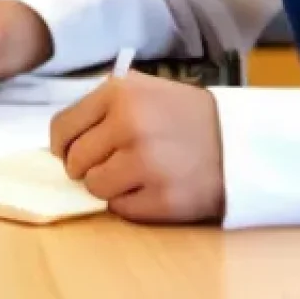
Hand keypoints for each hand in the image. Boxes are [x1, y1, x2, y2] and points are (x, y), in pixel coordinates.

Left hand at [50, 71, 225, 223]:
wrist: (236, 140)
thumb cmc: (183, 115)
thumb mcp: (143, 89)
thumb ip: (103, 104)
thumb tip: (63, 139)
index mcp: (119, 93)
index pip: (62, 129)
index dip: (63, 145)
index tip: (72, 151)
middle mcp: (128, 124)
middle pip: (75, 162)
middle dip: (88, 166)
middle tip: (113, 161)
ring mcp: (145, 163)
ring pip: (94, 187)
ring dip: (109, 185)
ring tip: (136, 172)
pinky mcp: (161, 198)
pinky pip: (119, 210)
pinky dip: (131, 202)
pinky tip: (153, 185)